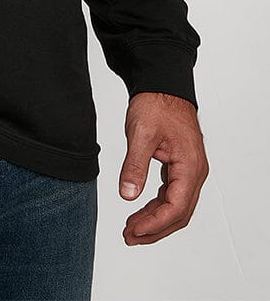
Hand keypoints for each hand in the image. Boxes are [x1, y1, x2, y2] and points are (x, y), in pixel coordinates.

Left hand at [119, 91, 208, 245]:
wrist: (162, 85)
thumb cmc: (156, 104)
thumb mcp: (141, 134)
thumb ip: (135, 166)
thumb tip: (127, 195)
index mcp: (190, 166)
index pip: (176, 207)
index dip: (154, 223)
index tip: (133, 231)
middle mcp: (194, 171)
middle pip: (179, 213)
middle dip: (154, 228)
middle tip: (129, 237)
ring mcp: (189, 170)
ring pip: (176, 206)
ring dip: (155, 220)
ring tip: (131, 229)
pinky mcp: (180, 166)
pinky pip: (171, 194)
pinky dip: (156, 206)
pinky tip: (141, 210)